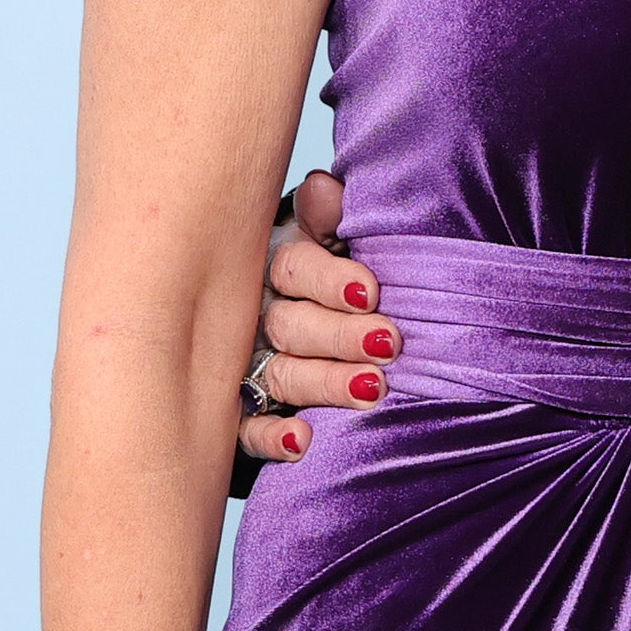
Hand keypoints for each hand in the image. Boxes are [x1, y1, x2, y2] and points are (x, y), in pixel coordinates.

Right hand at [237, 172, 387, 465]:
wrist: (300, 318)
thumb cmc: (331, 267)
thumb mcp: (331, 235)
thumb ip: (328, 217)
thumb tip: (324, 189)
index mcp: (276, 264)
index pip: (293, 267)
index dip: (329, 279)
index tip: (370, 291)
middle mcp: (255, 314)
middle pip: (289, 324)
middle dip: (340, 335)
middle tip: (389, 343)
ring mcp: (245, 364)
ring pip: (280, 373)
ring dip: (323, 383)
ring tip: (372, 390)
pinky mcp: (241, 413)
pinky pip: (245, 430)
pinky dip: (270, 437)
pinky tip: (301, 441)